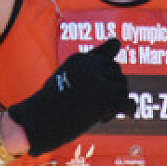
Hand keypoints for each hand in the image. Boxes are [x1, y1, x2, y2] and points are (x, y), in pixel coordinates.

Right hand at [7, 38, 135, 155]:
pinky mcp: (105, 101)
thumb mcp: (66, 76)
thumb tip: (117, 44)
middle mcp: (91, 67)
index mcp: (81, 59)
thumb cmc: (50, 102)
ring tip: (100, 113)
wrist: (38, 121)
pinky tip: (126, 114)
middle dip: (113, 88)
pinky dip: (129, 109)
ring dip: (116, 101)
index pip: (110, 54)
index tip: (107, 78)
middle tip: (99, 104)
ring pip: (123, 89)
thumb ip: (89, 65)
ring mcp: (99, 84)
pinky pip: (127, 103)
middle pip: (118, 74)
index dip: (110, 70)